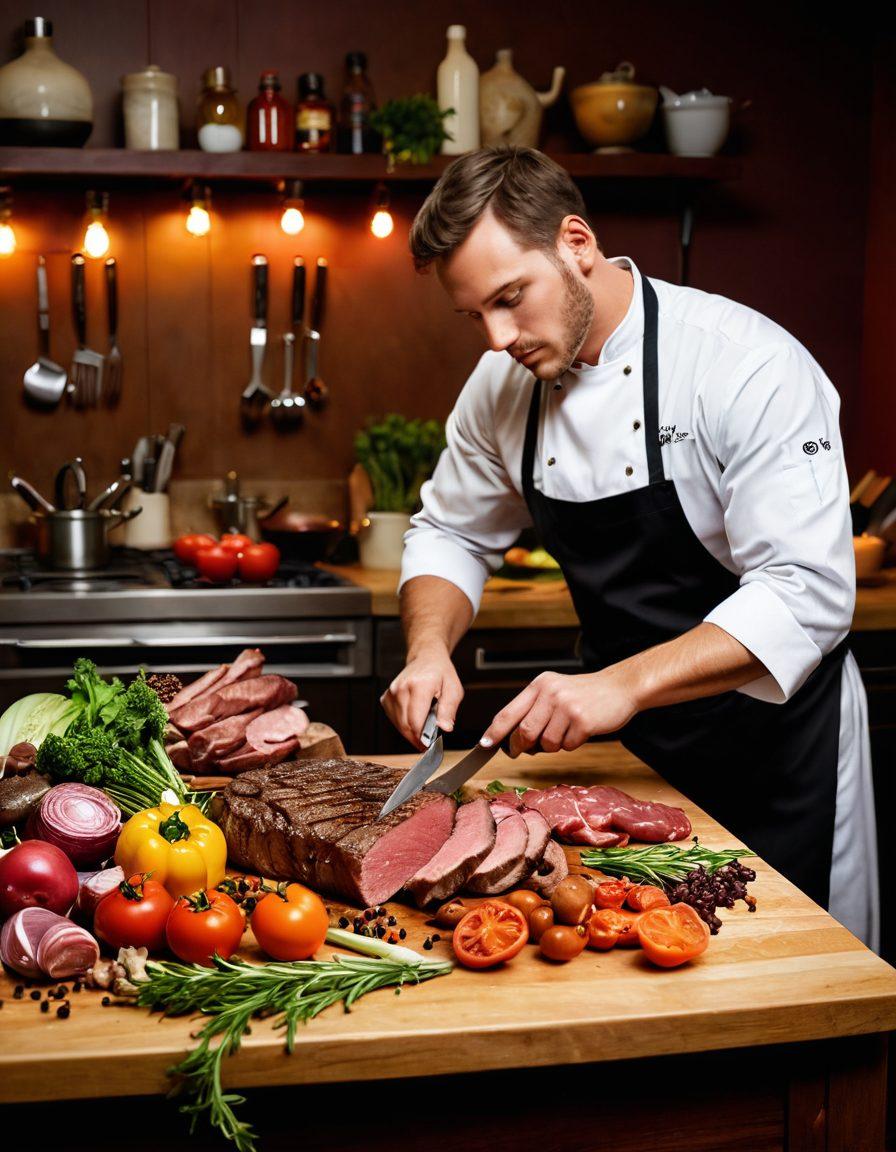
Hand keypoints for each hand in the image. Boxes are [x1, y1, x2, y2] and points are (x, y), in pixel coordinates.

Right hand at [380, 646, 463, 749]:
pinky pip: (393, 719)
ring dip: (410, 732)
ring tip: (423, 727)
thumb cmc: (440, 672)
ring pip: (398, 724)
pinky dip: (403, 724)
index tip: (429, 745)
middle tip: (427, 742)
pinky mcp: (387, 697)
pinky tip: (413, 719)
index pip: (416, 721)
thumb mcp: (453, 689)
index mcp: (419, 686)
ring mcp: (392, 692)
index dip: (422, 738)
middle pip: (405, 725)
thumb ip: (449, 710)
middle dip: (417, 738)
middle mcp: (401, 688)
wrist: (426, 658)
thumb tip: (445, 728)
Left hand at [481, 669, 638, 756]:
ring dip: (554, 745)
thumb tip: (514, 740)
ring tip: (567, 730)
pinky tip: (581, 730)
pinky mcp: (582, 721)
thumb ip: (535, 710)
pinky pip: (567, 746)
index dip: (494, 731)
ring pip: (546, 743)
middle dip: (524, 746)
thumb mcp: (556, 691)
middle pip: (524, 732)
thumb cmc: (586, 694)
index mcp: (540, 685)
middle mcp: (550, 693)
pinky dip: (572, 744)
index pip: (509, 711)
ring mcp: (567, 706)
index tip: (484, 745)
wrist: (621, 687)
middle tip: (528, 749)